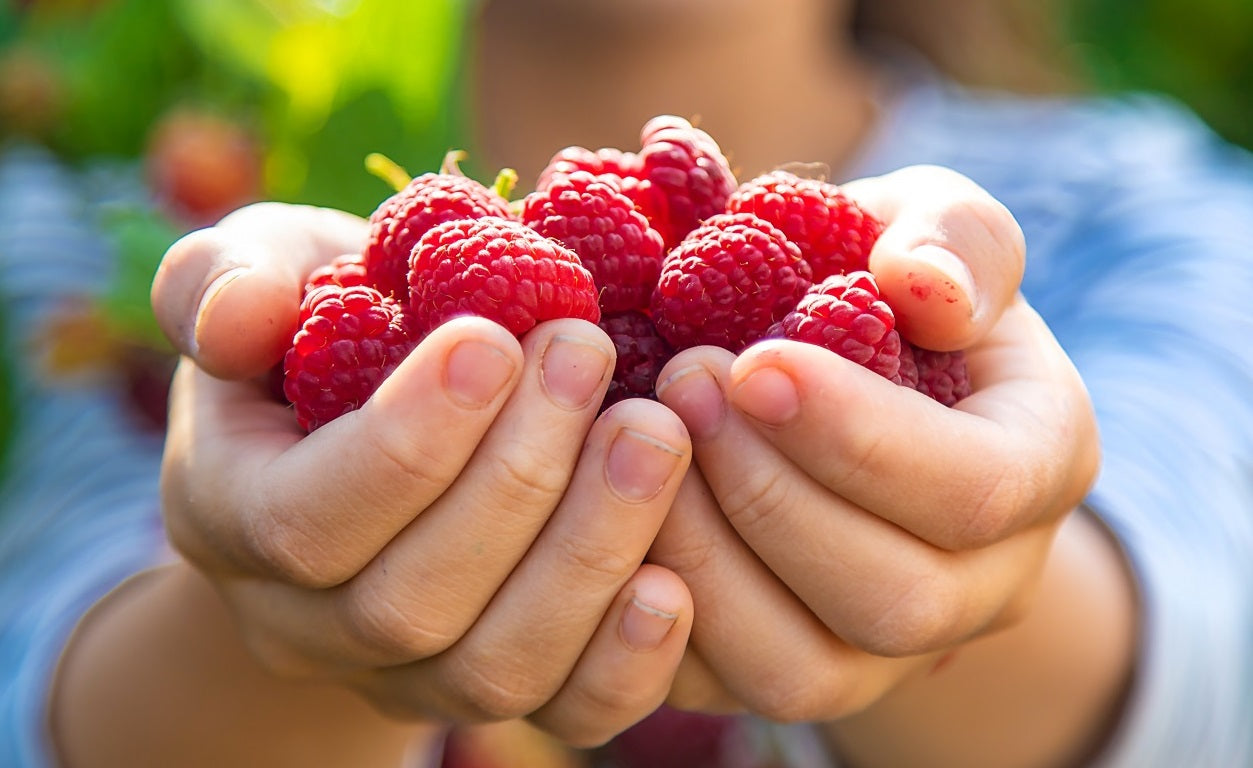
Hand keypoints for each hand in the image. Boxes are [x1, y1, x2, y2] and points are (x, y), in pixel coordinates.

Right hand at [151, 203, 694, 745]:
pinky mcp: (507, 691)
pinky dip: (628, 660)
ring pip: (493, 669)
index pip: (307, 521)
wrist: (378, 418)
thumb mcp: (266, 272)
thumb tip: (238, 320)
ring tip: (655, 435)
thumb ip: (228, 282)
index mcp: (233, 516)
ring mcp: (409, 675)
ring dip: (586, 555)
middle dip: (516, 480)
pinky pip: (566, 713)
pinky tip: (676, 579)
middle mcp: (310, 624)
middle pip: (409, 606)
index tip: (493, 338)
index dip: (406, 443)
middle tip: (588, 354)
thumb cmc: (326, 323)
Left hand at [648, 165, 1099, 717]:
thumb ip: (951, 237)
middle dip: (768, 495)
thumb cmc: (885, 289)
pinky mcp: (786, 672)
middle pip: (894, 599)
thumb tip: (925, 287)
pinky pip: (718, 688)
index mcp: (1038, 465)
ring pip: (801, 670)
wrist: (842, 380)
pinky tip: (610, 510)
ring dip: (703, 557)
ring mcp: (883, 652)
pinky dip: (649, 609)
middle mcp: (979, 583)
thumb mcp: (932, 228)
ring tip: (637, 444)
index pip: (976, 491)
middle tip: (680, 385)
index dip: (860, 439)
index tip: (755, 364)